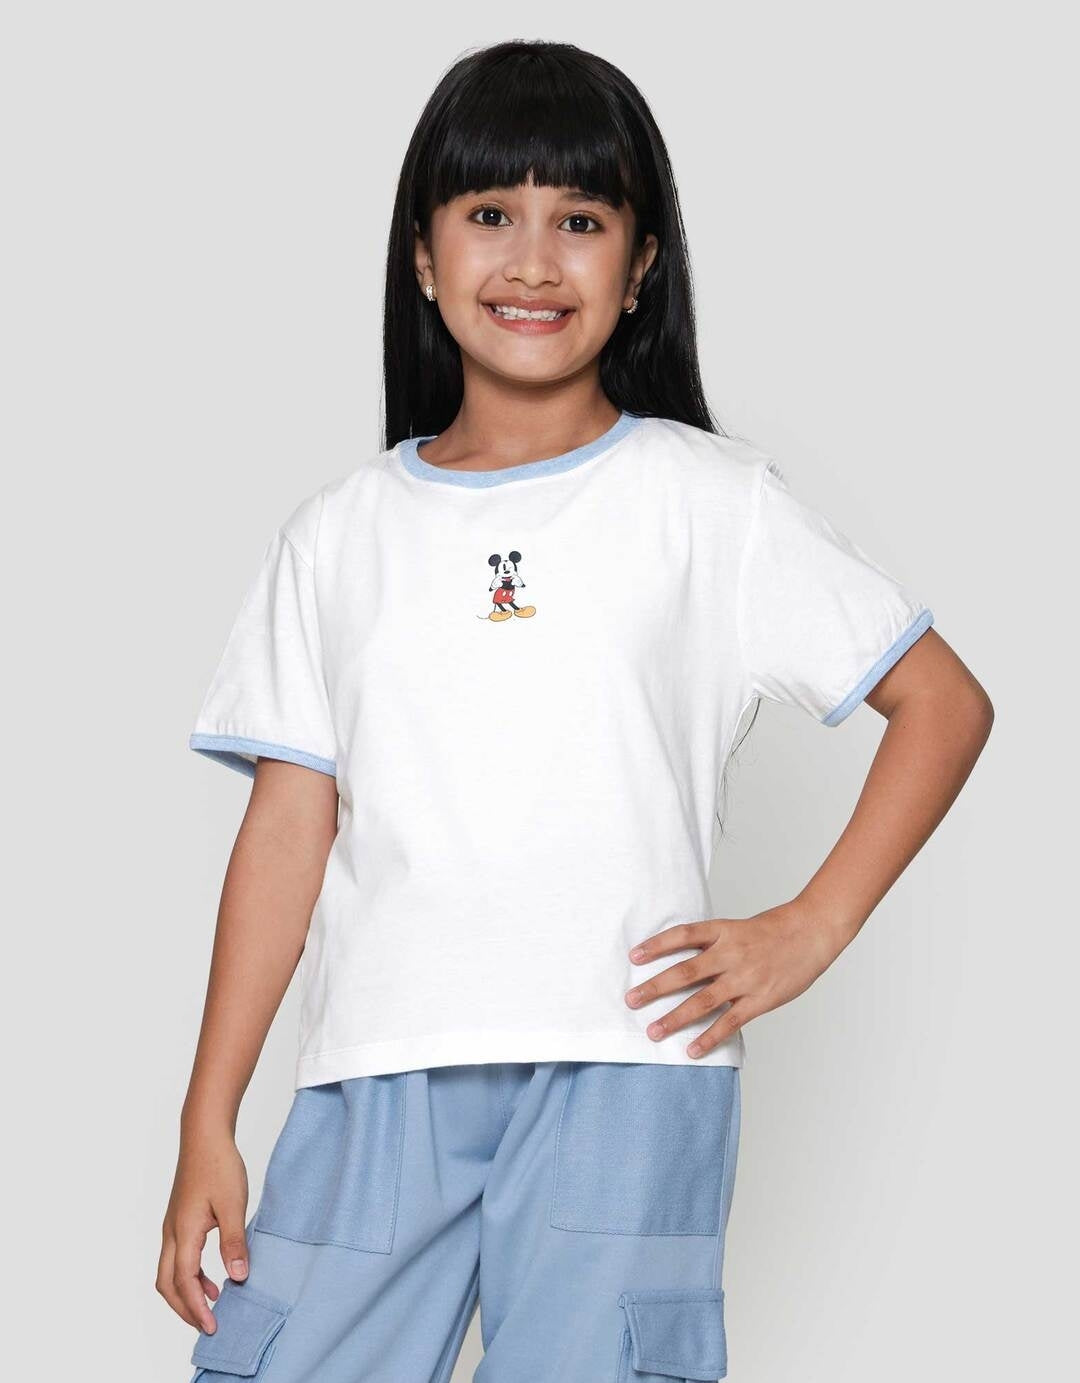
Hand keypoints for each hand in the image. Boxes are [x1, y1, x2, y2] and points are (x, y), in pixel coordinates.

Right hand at [157, 1129, 250, 1332]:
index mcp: (183, 1232)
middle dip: (184, 1308)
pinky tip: (212, 1279)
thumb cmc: (218, 1165)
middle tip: (207, 1325)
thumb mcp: (233, 1203)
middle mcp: (171, 1232)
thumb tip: (238, 1276)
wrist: (204, 1135)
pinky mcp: (179, 1219)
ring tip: (213, 1305)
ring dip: (187, 1292)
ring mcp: (173, 1226)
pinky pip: (177, 1257)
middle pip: (167, 1283)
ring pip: (169, 1272)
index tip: (212, 1326)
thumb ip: (234, 1241)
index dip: (196, 1307)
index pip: (184, 1281)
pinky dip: (190, 1275)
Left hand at [624, 898, 852, 1056]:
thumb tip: (681, 962)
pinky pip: (729, 1022)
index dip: (657, 945)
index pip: (682, 935)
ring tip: (653, 1031)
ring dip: (675, 1018)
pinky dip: (709, 1037)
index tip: (634, 956)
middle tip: (631, 1000)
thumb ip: (712, 944)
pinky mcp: (759, 1000)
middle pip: (685, 971)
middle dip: (655, 987)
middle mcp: (730, 954)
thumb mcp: (737, 928)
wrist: (811, 933)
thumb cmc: (772, 931)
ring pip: (703, 1001)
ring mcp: (744, 978)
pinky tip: (692, 1049)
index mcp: (723, 931)